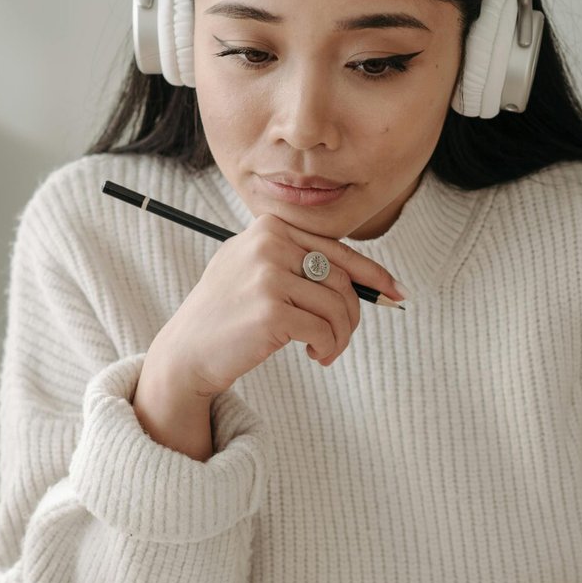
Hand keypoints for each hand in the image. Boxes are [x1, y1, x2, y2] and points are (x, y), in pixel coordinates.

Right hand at [146, 212, 406, 397]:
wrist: (186, 351)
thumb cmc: (229, 314)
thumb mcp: (258, 270)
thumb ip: (302, 262)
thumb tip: (369, 277)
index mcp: (270, 227)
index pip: (336, 249)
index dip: (372, 273)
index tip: (395, 292)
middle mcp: (269, 244)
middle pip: (341, 278)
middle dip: (351, 314)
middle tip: (339, 339)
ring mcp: (268, 275)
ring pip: (337, 306)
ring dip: (339, 336)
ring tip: (325, 350)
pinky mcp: (270, 310)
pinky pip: (324, 329)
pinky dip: (328, 347)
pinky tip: (314, 355)